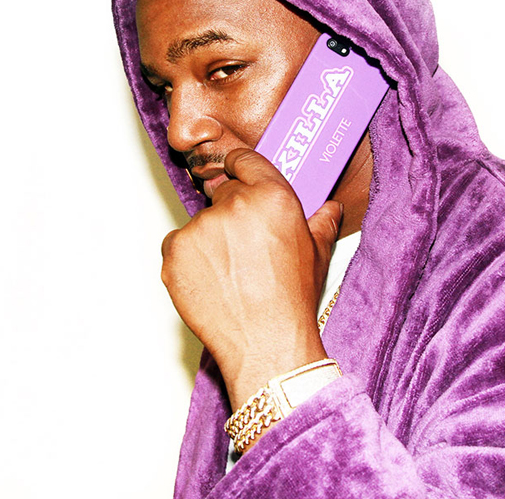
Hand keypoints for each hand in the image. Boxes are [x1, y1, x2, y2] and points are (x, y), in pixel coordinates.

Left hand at [160, 148, 342, 407]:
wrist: (266, 345)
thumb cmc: (291, 302)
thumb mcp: (318, 255)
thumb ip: (321, 223)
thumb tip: (329, 209)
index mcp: (272, 196)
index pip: (244, 160)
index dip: (240, 167)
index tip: (236, 173)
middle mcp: (234, 204)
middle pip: (223, 195)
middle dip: (231, 216)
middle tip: (244, 250)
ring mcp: (200, 227)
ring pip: (199, 224)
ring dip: (209, 242)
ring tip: (231, 275)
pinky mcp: (174, 251)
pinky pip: (177, 247)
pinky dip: (188, 261)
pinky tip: (211, 283)